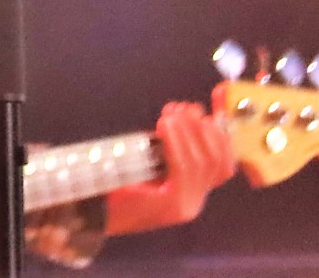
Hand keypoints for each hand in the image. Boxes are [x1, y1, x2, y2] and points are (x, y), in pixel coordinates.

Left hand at [103, 97, 236, 234]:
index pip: (224, 165)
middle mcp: (194, 201)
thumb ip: (171, 143)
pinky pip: (184, 169)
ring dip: (188, 132)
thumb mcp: (150, 160)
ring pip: (203, 162)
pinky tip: (165, 127)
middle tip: (180, 110)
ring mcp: (186, 204)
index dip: (219, 135)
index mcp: (193, 192)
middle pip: (217, 161)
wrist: (94, 209)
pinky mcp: (172, 204)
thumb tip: (190, 112)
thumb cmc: (118, 180)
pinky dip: (177, 143)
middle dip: (201, 129)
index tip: (201, 111)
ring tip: (170, 116)